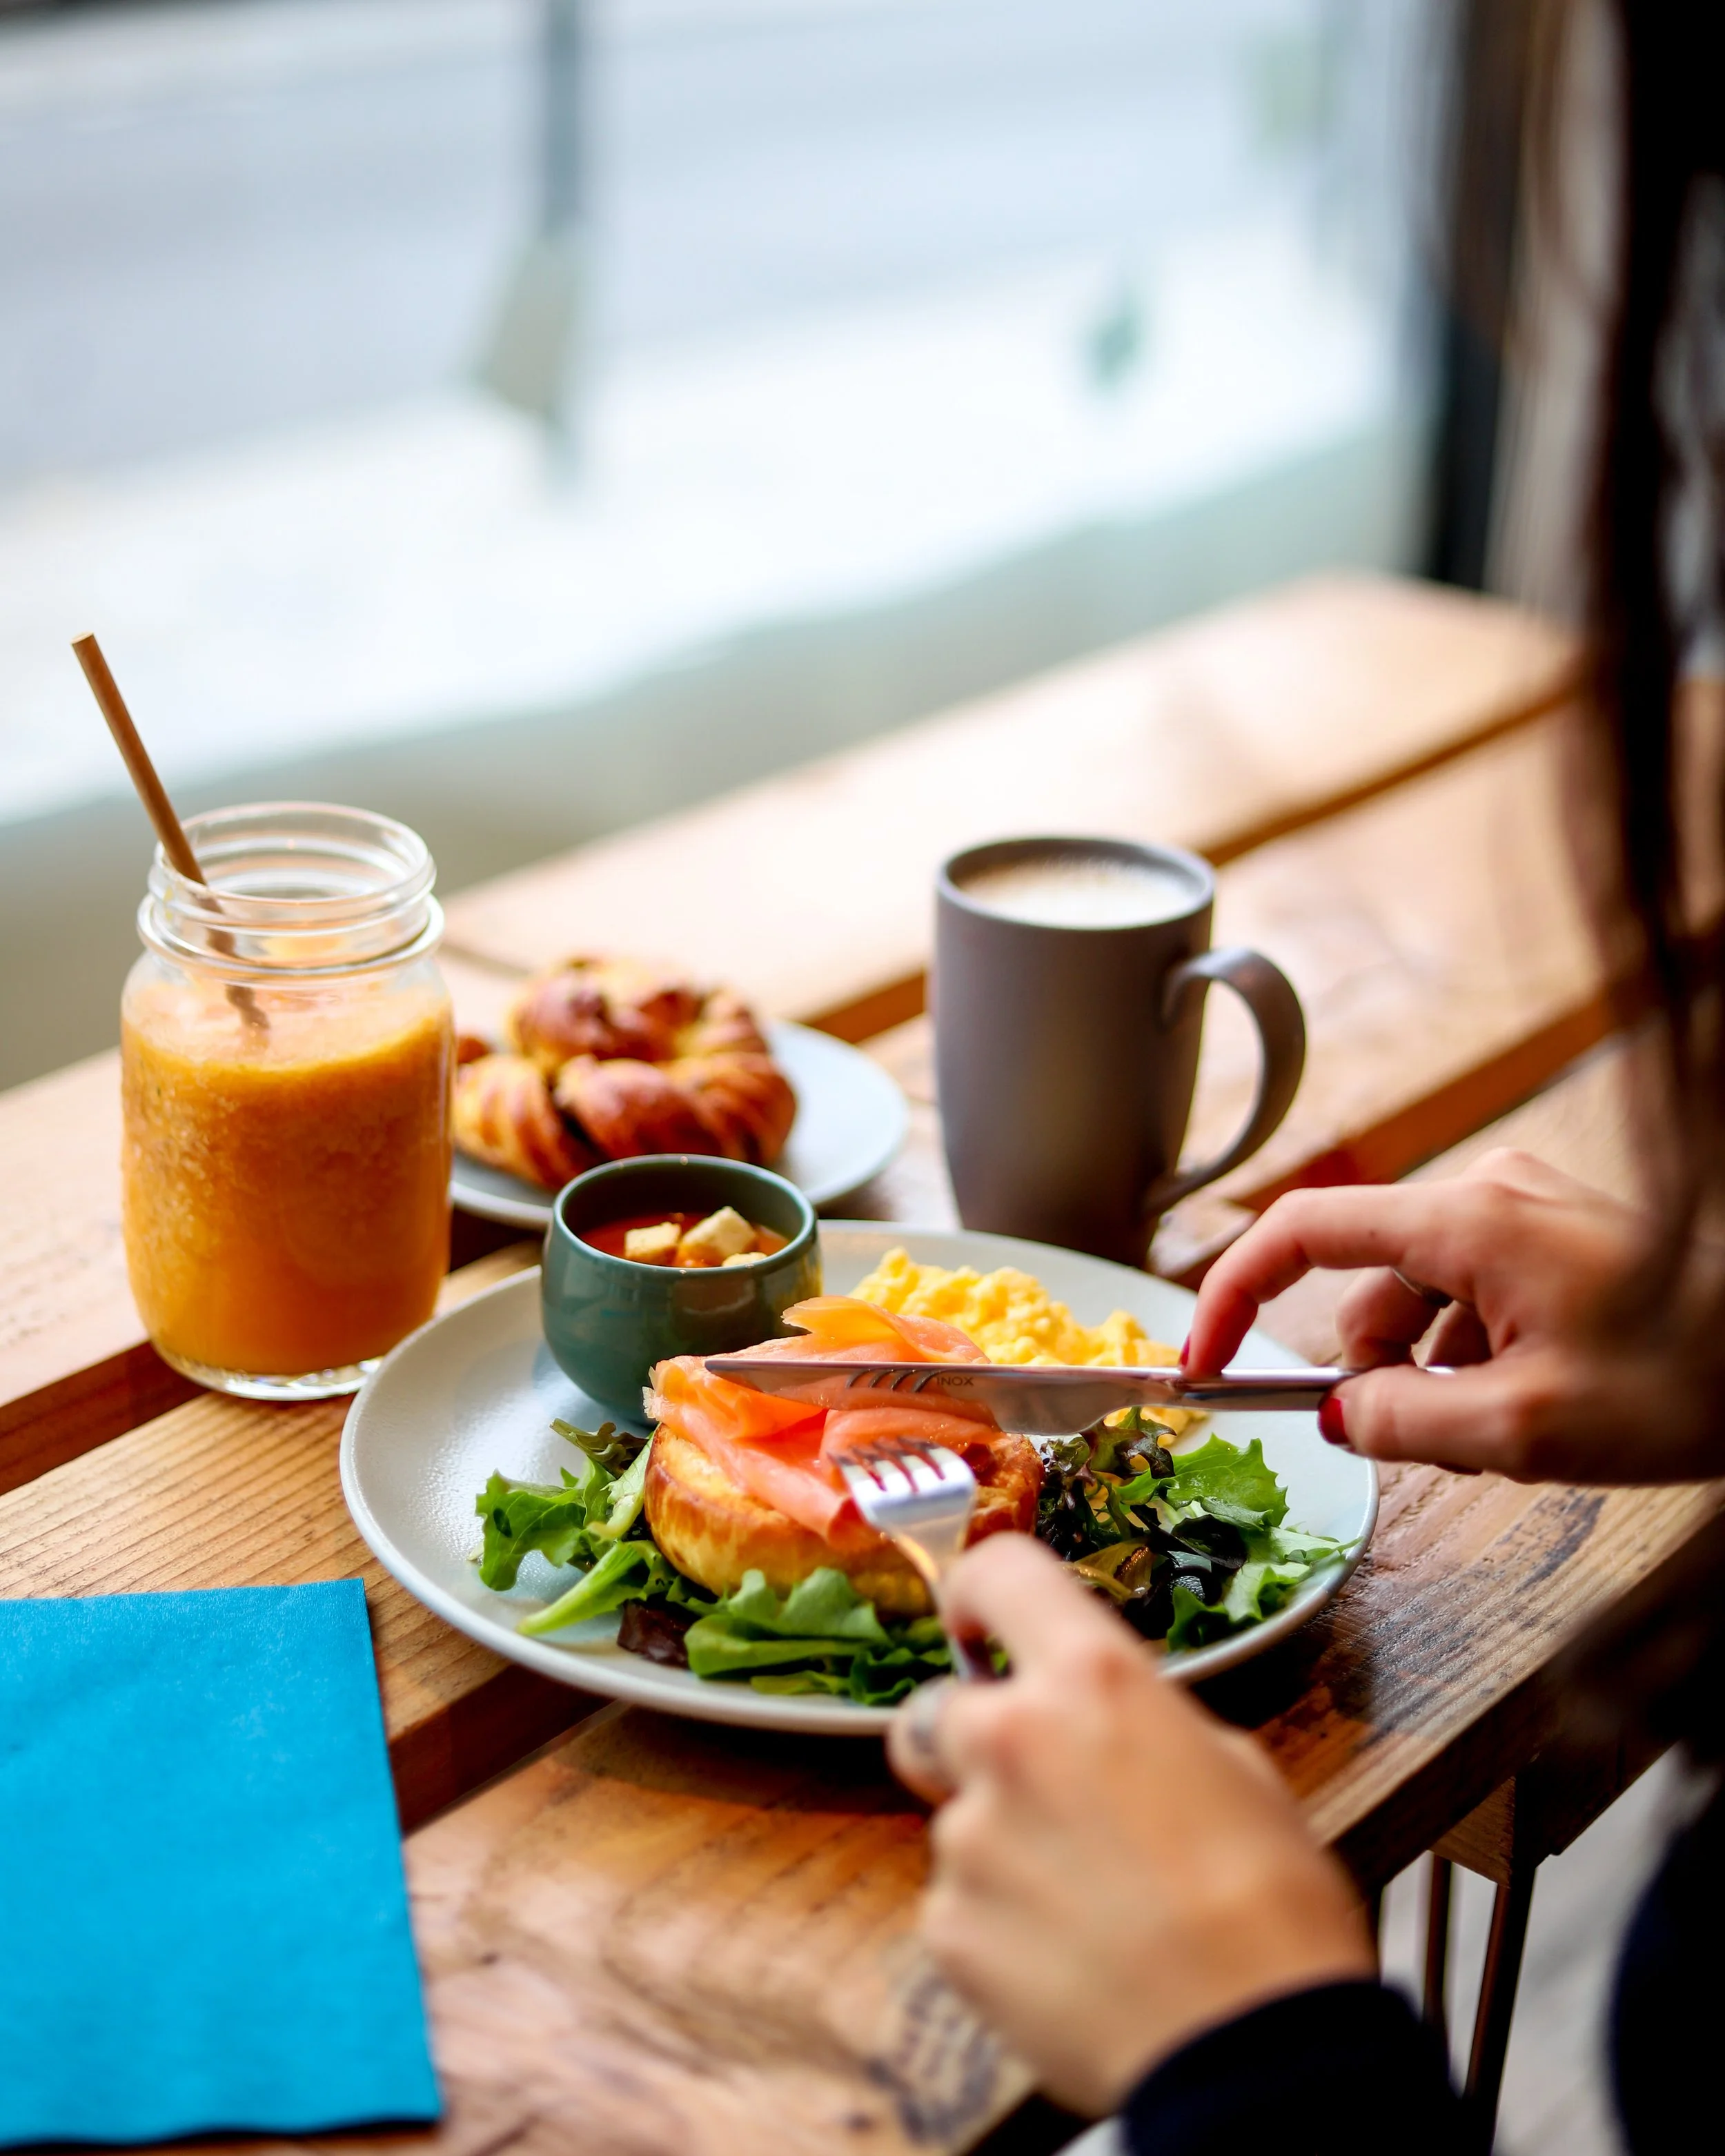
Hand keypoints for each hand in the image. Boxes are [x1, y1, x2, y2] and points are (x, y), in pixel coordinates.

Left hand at [888, 1536, 1372, 2115]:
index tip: (981, 1621)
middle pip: (940, 1710)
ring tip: (1088, 1904)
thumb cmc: (1270, 1906)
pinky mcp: (948, 1926)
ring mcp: (969, 1836)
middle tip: (1048, 1797)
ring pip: (956, 1817)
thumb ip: (1144, 1727)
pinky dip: (1000, 1925)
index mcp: (1093, 1681)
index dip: (981, 1592)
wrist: (1252, 2049)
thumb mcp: (1235, 1770)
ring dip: (1002, 1845)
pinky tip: (1069, 1958)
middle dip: (979, 1744)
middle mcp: (1013, 1738)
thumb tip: (1118, 1734)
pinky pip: (958, 1904)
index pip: (999, 1573)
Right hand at [1186, 1148, 1711, 1481]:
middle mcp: (1487, 1194)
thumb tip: (1339, 1419)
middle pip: (1364, 1282)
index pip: (1301, 1231)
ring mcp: (1523, 1211)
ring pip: (1417, 1300)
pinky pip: (1468, 1297)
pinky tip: (1529, 1404)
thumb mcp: (1524, 1428)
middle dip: (1370, 1369)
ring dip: (1427, 1373)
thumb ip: (1406, 1422)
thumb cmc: (1689, 1381)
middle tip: (1423, 1440)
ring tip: (1499, 1431)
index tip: (1204, 1360)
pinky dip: (1470, 1356)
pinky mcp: (1553, 1239)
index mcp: (1466, 1219)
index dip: (1233, 1294)